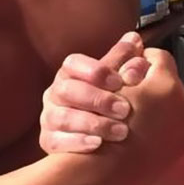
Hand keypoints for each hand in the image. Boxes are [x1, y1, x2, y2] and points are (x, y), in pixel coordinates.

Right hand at [40, 32, 148, 153]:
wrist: (96, 144)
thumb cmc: (106, 105)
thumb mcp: (114, 82)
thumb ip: (124, 62)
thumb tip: (134, 39)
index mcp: (70, 74)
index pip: (73, 64)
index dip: (95, 71)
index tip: (118, 81)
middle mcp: (55, 94)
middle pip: (67, 90)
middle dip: (97, 99)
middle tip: (125, 109)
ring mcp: (49, 118)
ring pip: (61, 117)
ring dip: (92, 123)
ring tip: (120, 132)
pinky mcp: (49, 141)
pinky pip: (56, 141)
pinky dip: (77, 142)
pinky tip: (98, 145)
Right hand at [112, 48, 183, 184]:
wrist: (106, 170)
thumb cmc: (105, 120)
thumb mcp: (110, 84)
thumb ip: (124, 59)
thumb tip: (134, 38)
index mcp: (168, 84)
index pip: (159, 57)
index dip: (139, 59)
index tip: (124, 69)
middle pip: (167, 83)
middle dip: (149, 84)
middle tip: (126, 92)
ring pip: (170, 106)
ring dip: (155, 106)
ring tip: (132, 113)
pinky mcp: (179, 151)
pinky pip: (170, 129)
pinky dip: (157, 127)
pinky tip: (138, 133)